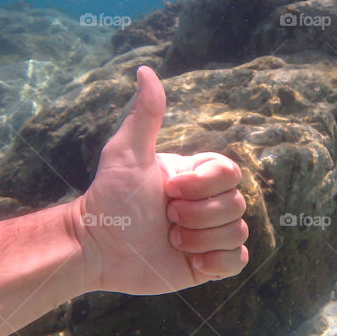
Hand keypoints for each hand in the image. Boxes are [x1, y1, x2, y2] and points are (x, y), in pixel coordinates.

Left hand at [71, 66, 248, 294]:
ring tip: (171, 238)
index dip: (204, 185)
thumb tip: (146, 71)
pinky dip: (217, 261)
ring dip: (200, 238)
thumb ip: (145, 114)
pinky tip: (191, 261)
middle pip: (237, 204)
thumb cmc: (109, 198)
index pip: (230, 173)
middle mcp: (207, 203)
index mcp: (196, 177)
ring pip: (237, 232)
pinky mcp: (207, 264)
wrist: (98, 247)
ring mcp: (209, 234)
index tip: (168, 190)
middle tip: (165, 217)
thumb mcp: (127, 153)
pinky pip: (238, 260)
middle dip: (198, 214)